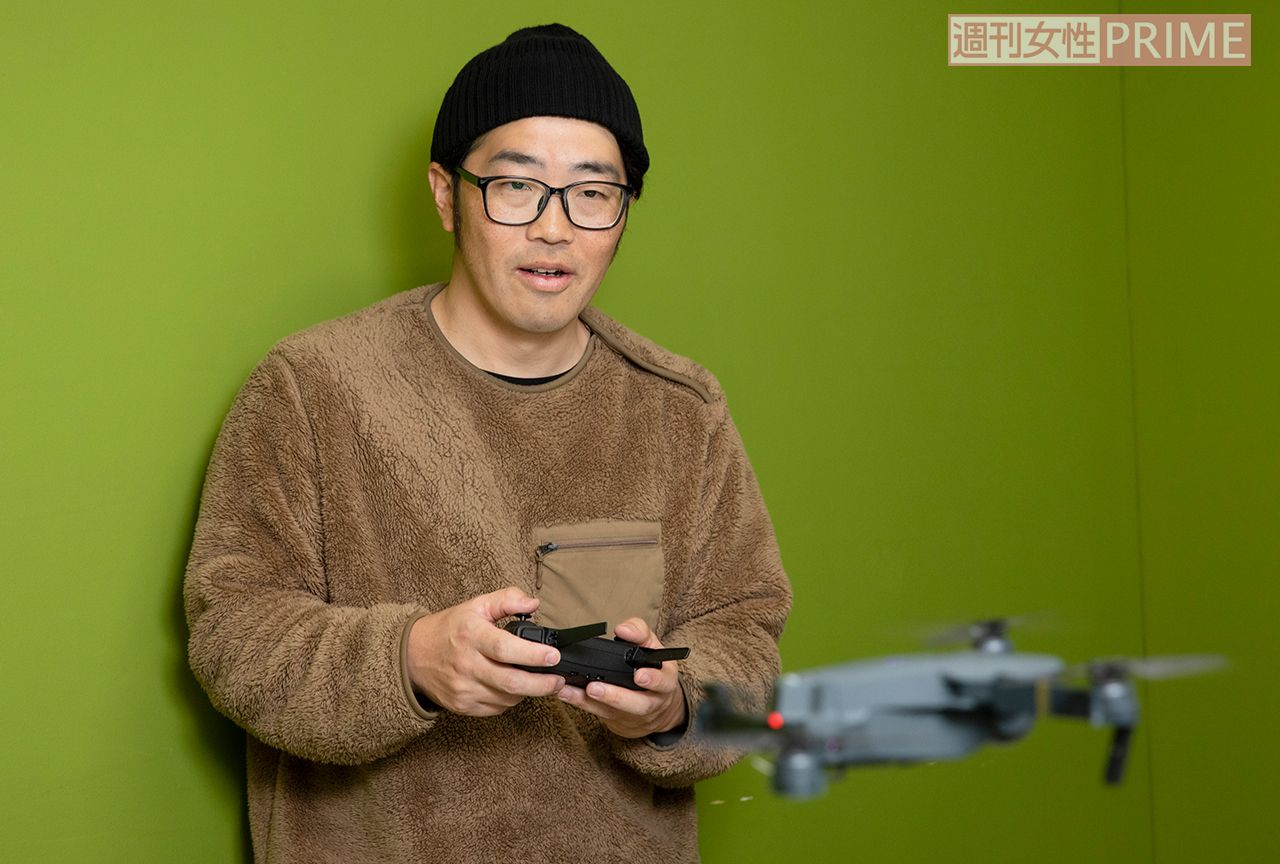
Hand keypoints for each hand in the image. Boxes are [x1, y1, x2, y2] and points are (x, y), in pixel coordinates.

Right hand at [407, 587, 565, 715]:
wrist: (413, 656)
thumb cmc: (449, 629)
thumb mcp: (476, 605)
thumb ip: (507, 600)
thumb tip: (533, 604)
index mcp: (471, 635)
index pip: (505, 649)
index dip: (533, 655)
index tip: (554, 656)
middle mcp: (467, 665)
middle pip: (511, 682)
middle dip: (541, 684)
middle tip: (558, 680)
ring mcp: (464, 689)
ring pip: (507, 698)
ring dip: (527, 692)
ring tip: (536, 681)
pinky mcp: (462, 705)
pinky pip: (496, 708)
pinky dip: (510, 700)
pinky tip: (512, 687)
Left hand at [557, 617, 686, 738]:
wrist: (654, 702)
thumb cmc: (650, 666)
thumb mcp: (651, 645)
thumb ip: (639, 632)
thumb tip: (623, 629)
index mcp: (665, 680)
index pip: (663, 679)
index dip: (653, 679)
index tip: (639, 674)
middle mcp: (652, 700)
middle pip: (638, 704)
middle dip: (617, 697)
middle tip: (595, 688)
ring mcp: (632, 712)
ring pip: (615, 712)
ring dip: (592, 702)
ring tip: (574, 690)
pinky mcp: (615, 717)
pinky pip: (597, 712)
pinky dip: (580, 702)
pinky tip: (565, 693)